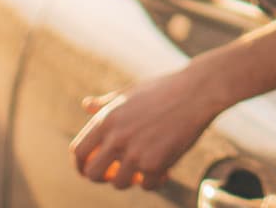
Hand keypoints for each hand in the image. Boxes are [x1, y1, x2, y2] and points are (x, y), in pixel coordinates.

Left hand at [70, 66, 227, 189]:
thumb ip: (106, 103)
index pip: (78, 151)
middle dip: (102, 178)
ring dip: (131, 180)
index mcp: (106, 119)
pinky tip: (165, 170)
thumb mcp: (130, 93)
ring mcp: (135, 153)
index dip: (81, 164)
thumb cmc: (165, 89)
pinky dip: (154, 181)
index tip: (91, 167)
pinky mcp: (155, 164)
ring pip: (119, 183)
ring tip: (143, 170)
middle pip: (92, 174)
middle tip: (114, 175)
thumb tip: (86, 104)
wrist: (197, 92)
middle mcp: (116, 137)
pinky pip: (147, 185)